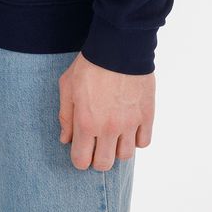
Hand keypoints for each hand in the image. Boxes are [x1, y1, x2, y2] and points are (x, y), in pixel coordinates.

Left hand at [57, 52, 154, 170]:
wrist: (119, 46)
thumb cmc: (90, 64)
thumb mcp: (68, 85)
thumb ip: (65, 115)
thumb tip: (66, 139)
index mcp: (87, 122)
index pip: (81, 161)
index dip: (79, 158)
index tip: (81, 148)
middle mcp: (109, 128)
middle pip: (104, 164)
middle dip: (98, 157)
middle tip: (97, 143)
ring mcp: (130, 123)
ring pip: (125, 156)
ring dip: (118, 148)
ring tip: (114, 133)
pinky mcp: (146, 115)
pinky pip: (144, 142)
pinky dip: (137, 138)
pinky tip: (130, 126)